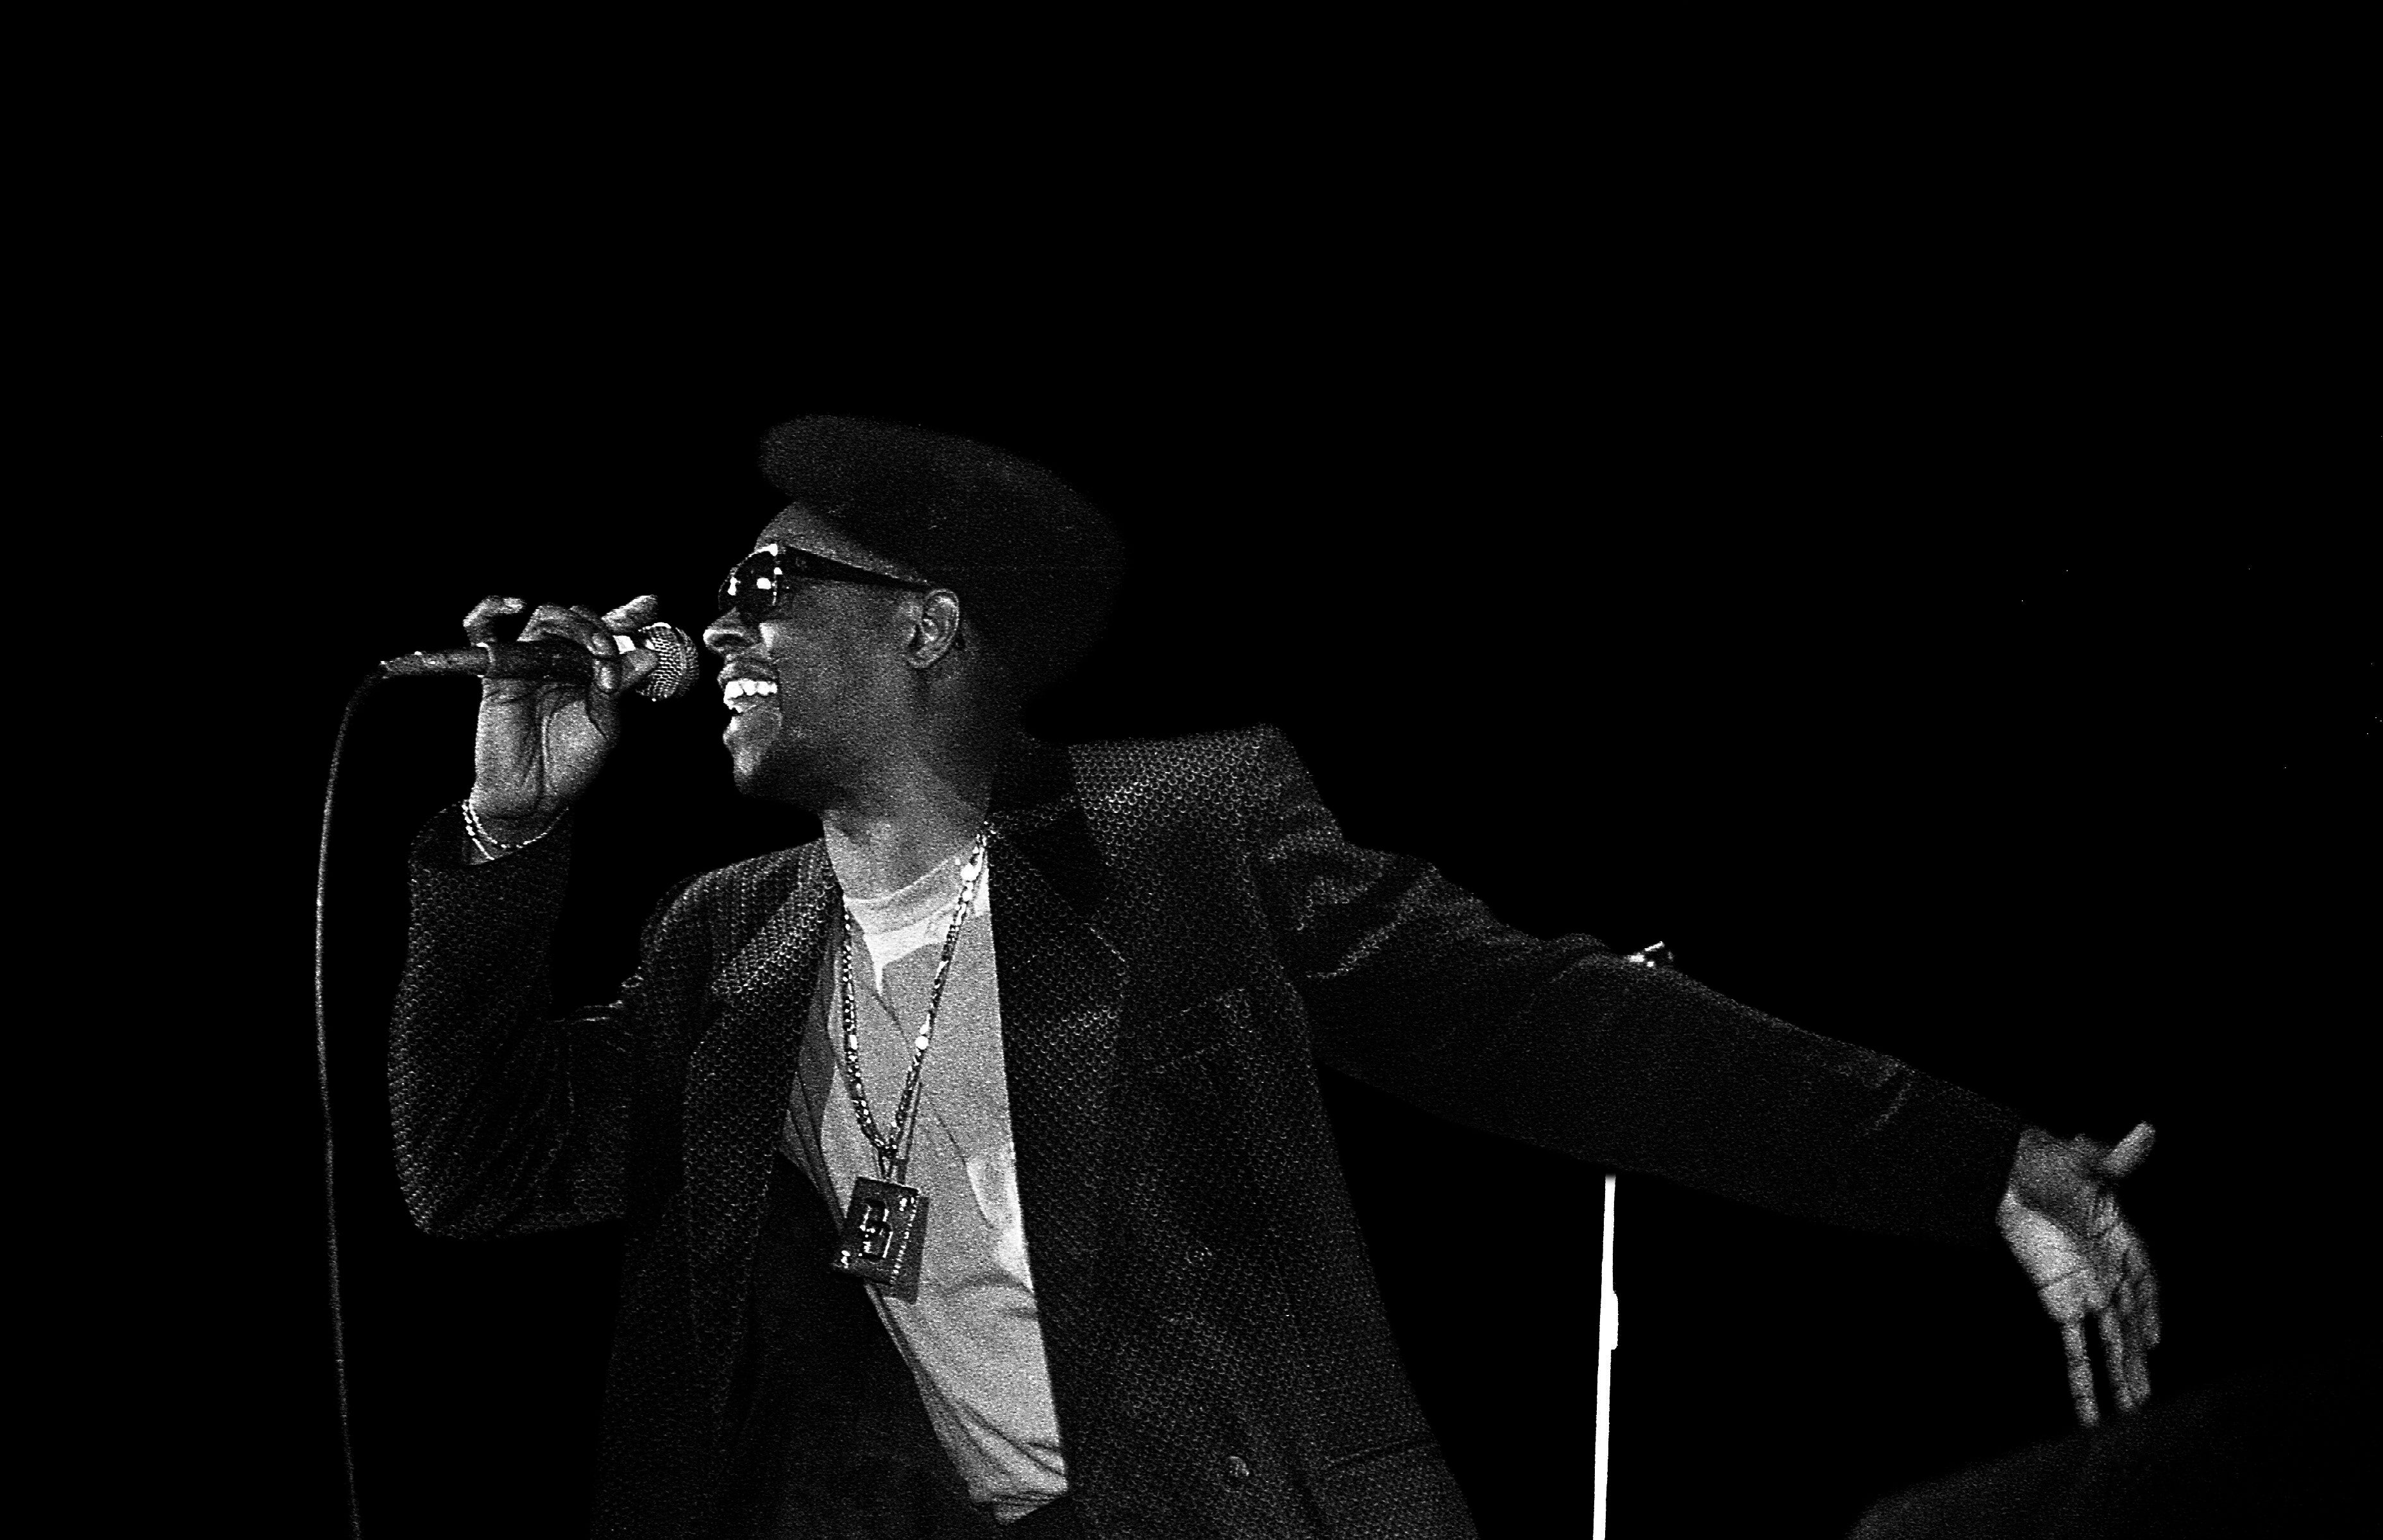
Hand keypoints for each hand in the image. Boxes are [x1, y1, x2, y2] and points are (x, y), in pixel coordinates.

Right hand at [465, 593, 660, 835]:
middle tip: (611, 651)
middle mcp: (562, 662)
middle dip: (599, 627)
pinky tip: (512, 605)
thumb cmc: (571, 764)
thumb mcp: (606, 726)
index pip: (609, 631)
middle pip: (577, 618)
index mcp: (591, 671)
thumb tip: (646, 656)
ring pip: (546, 619)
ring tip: (596, 649)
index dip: (628, 615)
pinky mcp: (498, 674)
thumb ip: (619, 688)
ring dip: (574, 625)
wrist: (537, 798)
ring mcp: (530, 664)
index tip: (650, 604)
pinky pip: (482, 632)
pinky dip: (489, 610)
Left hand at [1997, 1121, 2160, 1425]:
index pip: (2146, 1281)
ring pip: (2107, 1343)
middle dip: (2137, 1364)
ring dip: (2117, 1378)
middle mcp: (2106, 1273)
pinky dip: (2080, 1376)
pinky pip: (2073, 1346)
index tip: (2156, 1338)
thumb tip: (2146, 1130)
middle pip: (2129, 1326)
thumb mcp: (2083, 1163)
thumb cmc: (2045, 1164)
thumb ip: (2114, 1158)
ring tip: (2128, 1411)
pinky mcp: (2058, 1301)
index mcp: (2122, 1243)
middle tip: (2146, 1402)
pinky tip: (2085, 1403)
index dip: (2152, 1308)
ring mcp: (2083, 1290)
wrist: (2005, 1172)